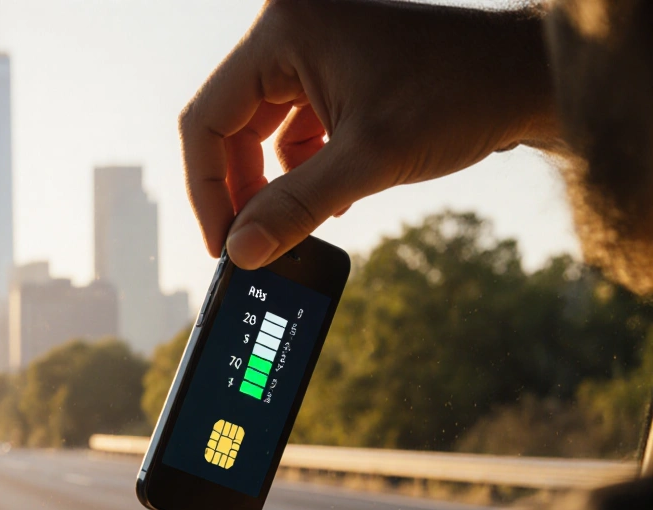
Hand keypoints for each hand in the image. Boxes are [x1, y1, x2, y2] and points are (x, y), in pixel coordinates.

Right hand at [180, 0, 560, 268]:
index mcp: (285, 30)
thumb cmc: (461, 98)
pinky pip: (293, 123)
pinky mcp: (333, 63)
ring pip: (259, 128)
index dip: (206, 189)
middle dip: (241, 188)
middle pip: (229, 124)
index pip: (208, 118)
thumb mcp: (368, 161)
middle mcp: (290, 27)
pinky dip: (302, 164)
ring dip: (273, 181)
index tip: (221, 242)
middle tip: (252, 242)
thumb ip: (294, 208)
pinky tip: (329, 195)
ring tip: (294, 222)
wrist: (531, 78)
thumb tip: (240, 253)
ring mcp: (312, 44)